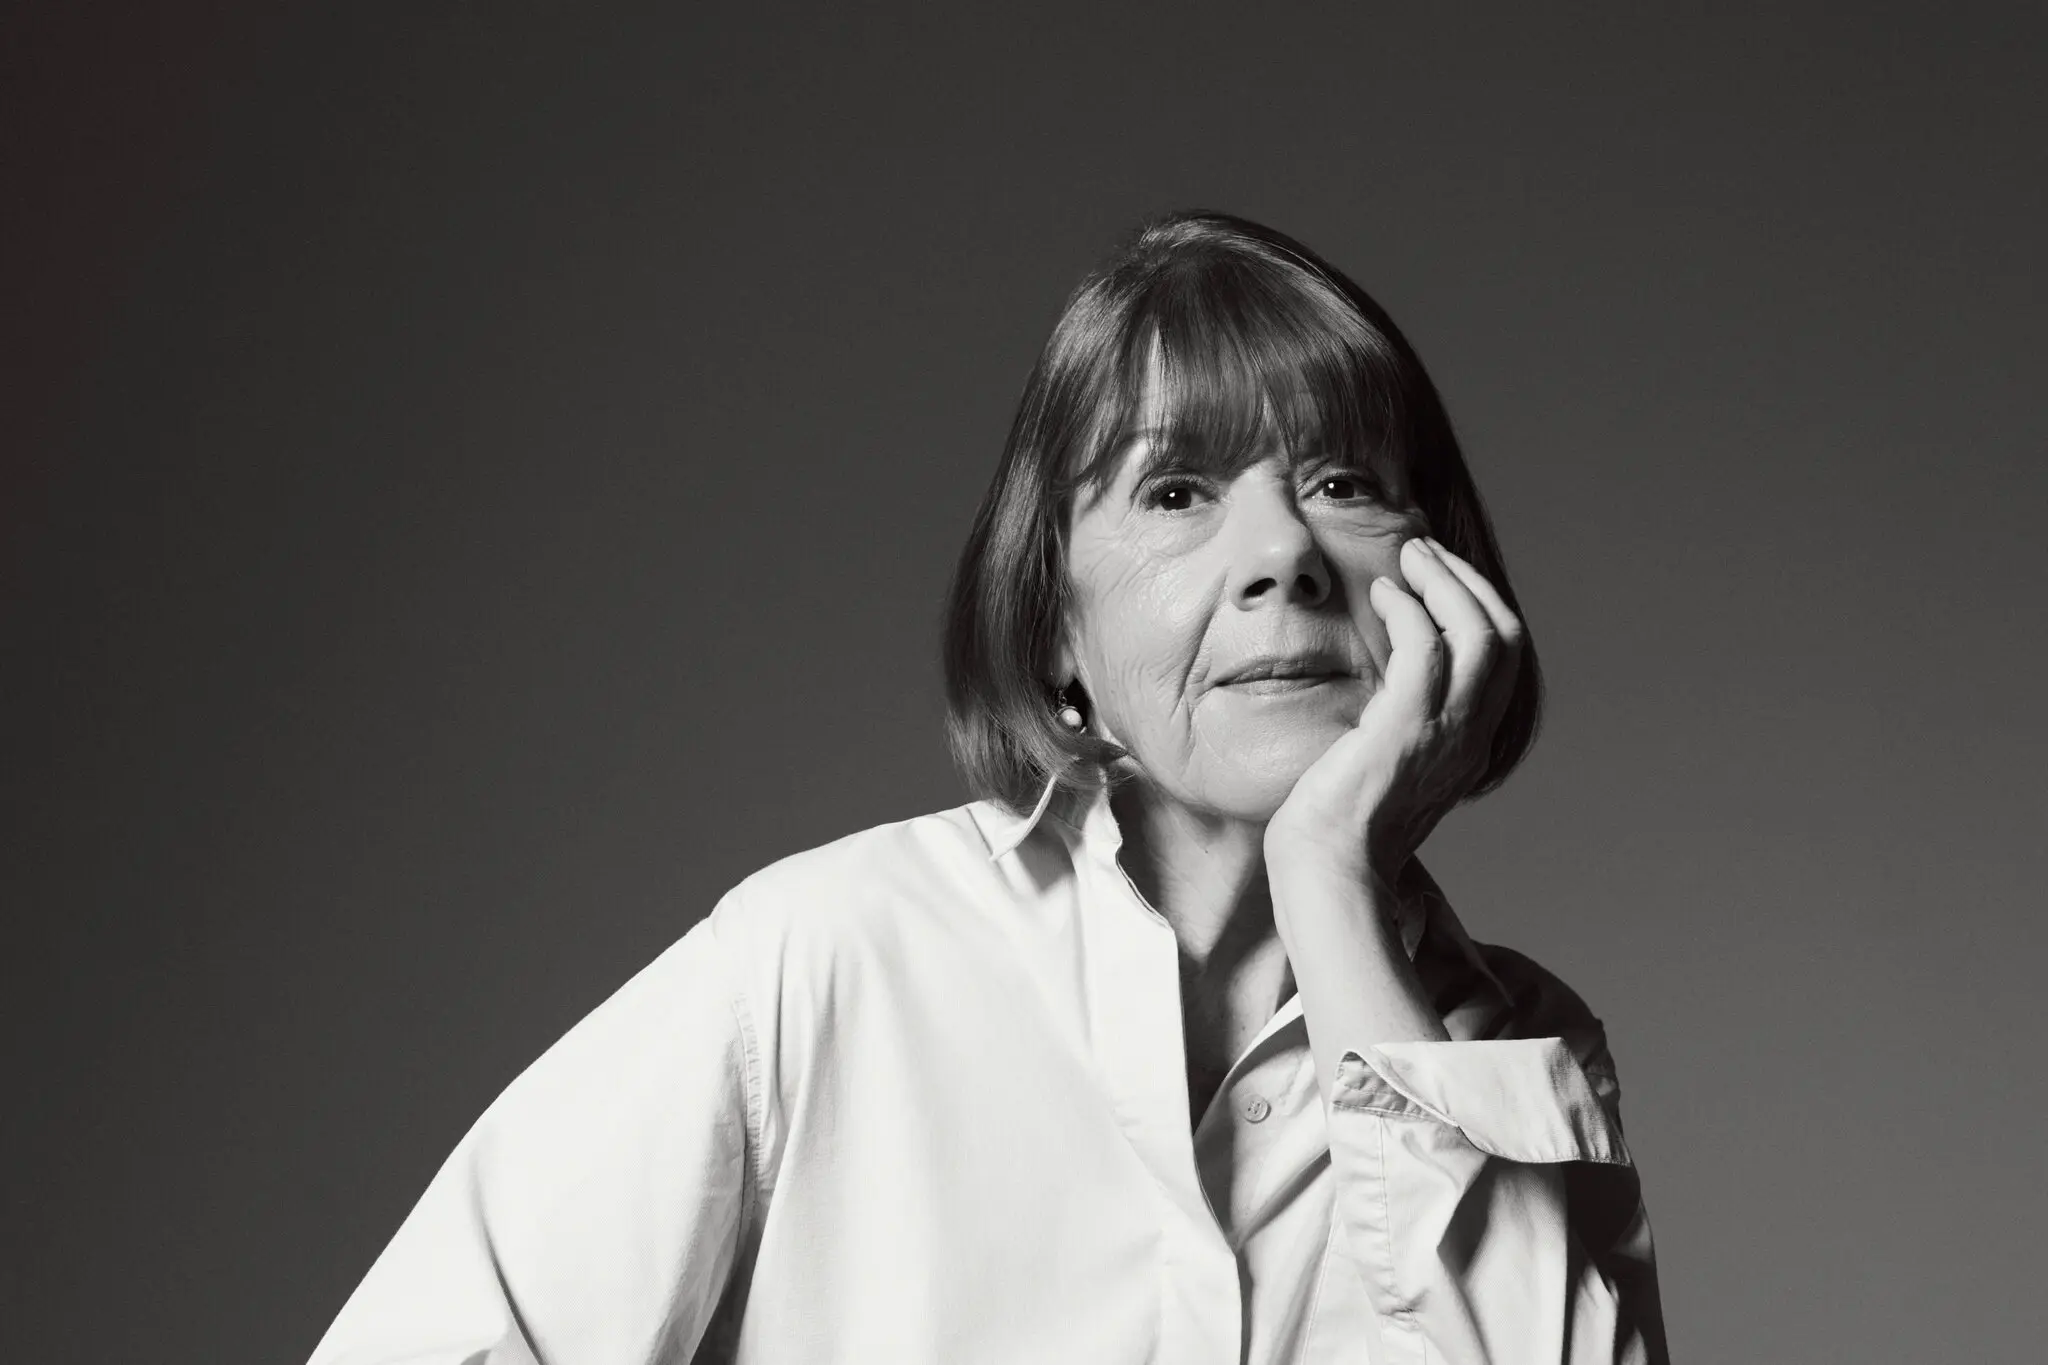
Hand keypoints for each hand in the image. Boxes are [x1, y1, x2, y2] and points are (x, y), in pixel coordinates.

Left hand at [1265, 535, 1524, 886]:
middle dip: (1469, 582)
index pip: (1502, 661)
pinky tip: (1382, 596)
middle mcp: (1471, 738)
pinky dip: (1410, 611)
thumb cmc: (1339, 827)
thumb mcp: (1387, 765)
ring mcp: (1444, 735)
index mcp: (1470, 746)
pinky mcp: (1405, 731)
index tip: (1440, 577)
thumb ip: (1400, 727)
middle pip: (1505, 638)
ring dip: (1446, 583)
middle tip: (1425, 552)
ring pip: (1479, 635)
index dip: (1479, 607)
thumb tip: (1379, 688)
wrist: (1327, 872)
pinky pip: (1426, 650)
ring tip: (1409, 557)